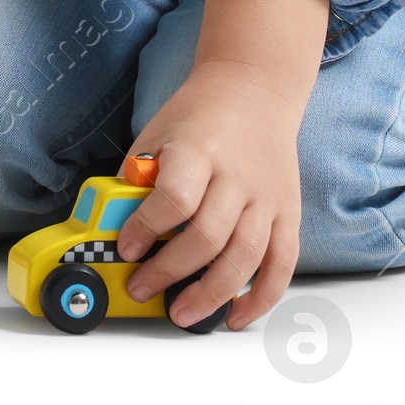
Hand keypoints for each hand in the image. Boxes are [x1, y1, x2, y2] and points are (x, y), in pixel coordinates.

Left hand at [114, 62, 304, 330]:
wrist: (255, 87)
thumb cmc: (199, 114)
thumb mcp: (158, 131)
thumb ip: (140, 176)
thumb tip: (115, 225)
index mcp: (200, 149)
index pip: (176, 197)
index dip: (147, 228)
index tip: (126, 248)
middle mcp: (237, 175)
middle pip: (208, 236)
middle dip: (169, 271)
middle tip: (141, 287)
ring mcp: (267, 196)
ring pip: (245, 257)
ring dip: (211, 294)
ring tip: (181, 313)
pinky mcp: (289, 212)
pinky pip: (282, 264)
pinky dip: (262, 297)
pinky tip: (236, 316)